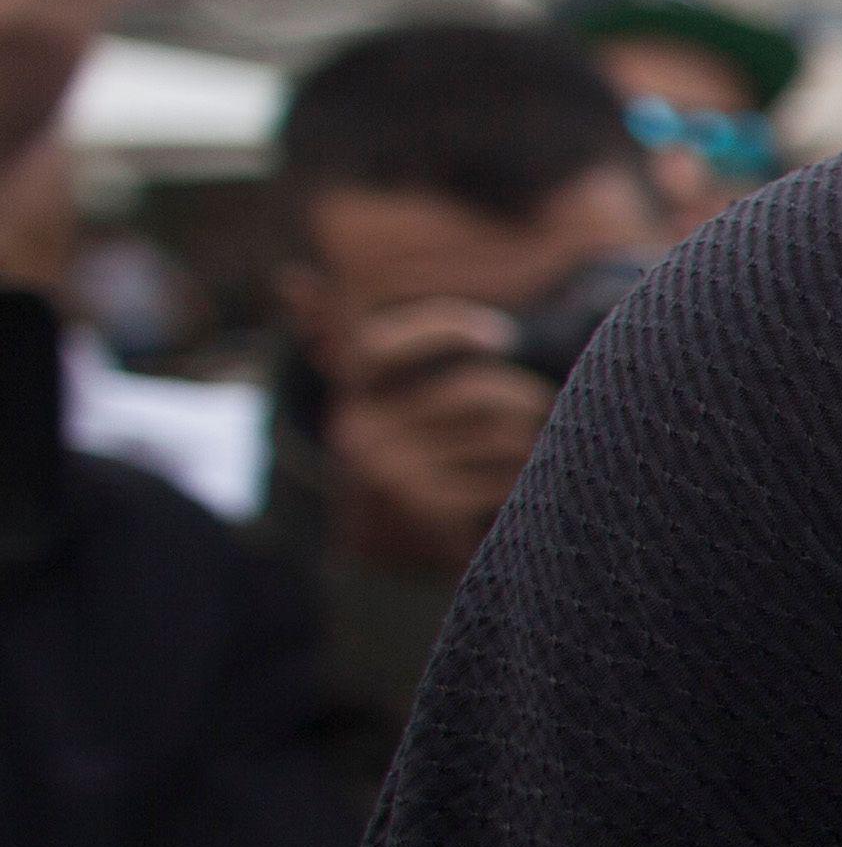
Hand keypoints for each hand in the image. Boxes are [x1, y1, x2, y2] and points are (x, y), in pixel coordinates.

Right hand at [325, 297, 553, 570]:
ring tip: (535, 458)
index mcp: (355, 400)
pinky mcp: (428, 512)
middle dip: (526, 402)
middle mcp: (363, 434)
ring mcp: (393, 475)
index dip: (445, 329)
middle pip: (478, 396)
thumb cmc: (402, 466)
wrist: (378, 564)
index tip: (500, 336)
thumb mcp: (380, 407)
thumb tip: (292, 281)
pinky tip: (521, 501)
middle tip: (545, 412)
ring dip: (536, 450)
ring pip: (506, 441)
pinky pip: (509, 484)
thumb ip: (342, 341)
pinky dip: (528, 491)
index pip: (388, 346)